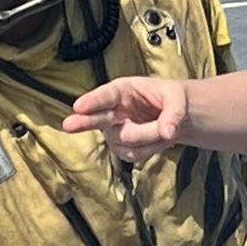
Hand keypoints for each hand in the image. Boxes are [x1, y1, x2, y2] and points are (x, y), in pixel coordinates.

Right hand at [63, 78, 191, 161]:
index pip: (106, 95)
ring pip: (126, 142)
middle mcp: (113, 111)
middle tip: (68, 125)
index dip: (93, 101)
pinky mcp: (122, 148)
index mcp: (122, 90)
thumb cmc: (172, 100)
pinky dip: (152, 149)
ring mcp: (115, 132)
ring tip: (167, 128)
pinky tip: (160, 139)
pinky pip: (135, 155)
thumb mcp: (178, 98)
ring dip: (150, 138)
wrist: (175, 116)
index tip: (79, 106)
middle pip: (96, 118)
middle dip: (83, 122)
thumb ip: (174, 113)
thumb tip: (168, 132)